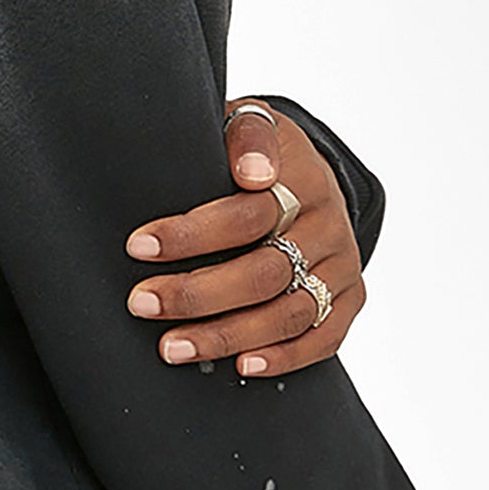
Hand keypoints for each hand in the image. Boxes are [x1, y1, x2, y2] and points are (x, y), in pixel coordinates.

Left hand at [123, 98, 365, 375]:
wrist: (309, 173)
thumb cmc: (257, 153)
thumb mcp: (249, 123)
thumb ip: (246, 135)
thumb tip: (252, 174)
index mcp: (302, 178)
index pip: (248, 214)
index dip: (191, 234)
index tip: (138, 247)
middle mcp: (329, 224)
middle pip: (266, 273)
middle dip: (198, 294)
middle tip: (143, 303)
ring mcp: (342, 265)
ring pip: (289, 313)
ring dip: (227, 335)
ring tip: (172, 346)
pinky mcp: (350, 298)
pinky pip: (324, 338)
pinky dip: (284, 358)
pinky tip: (242, 366)